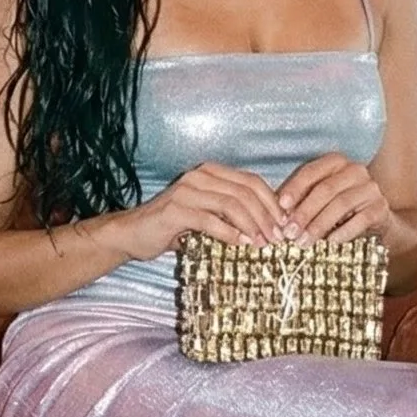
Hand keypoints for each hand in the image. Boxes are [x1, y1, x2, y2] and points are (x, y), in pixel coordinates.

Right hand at [122, 161, 290, 258]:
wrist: (132, 234)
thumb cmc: (173, 227)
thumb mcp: (207, 215)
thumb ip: (231, 214)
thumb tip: (268, 228)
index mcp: (211, 172)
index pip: (251, 181)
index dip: (272, 202)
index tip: (284, 224)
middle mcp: (200, 175)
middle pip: (245, 191)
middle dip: (266, 216)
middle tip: (277, 238)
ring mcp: (187, 190)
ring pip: (231, 203)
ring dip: (252, 225)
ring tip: (262, 243)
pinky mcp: (176, 209)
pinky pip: (210, 219)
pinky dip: (229, 232)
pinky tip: (240, 243)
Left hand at [276, 153, 390, 242]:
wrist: (376, 223)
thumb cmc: (339, 210)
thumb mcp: (319, 200)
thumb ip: (300, 201)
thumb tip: (277, 214)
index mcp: (336, 162)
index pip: (311, 171)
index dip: (295, 188)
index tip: (281, 206)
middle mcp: (355, 170)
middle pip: (325, 189)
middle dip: (304, 212)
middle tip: (290, 232)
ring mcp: (370, 188)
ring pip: (340, 204)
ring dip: (319, 225)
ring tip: (304, 241)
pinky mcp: (381, 207)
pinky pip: (360, 219)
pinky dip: (343, 232)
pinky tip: (329, 243)